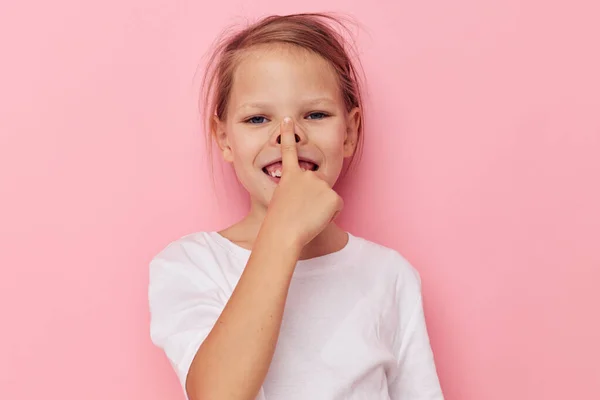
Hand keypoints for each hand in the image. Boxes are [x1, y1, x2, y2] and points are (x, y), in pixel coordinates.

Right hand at [262, 117, 342, 251]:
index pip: (289, 151)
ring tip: (307, 216)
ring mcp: (321, 184)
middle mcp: (307, 175)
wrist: (284, 231)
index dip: (288, 134)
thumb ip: (294, 191)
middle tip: (302, 210)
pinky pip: (336, 207)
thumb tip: (306, 196)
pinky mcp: (333, 196)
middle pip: (319, 184)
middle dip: (315, 197)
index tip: (287, 119)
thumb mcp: (281, 200)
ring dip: (322, 208)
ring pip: (328, 197)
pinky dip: (330, 215)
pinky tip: (317, 219)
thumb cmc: (279, 222)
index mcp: (290, 175)